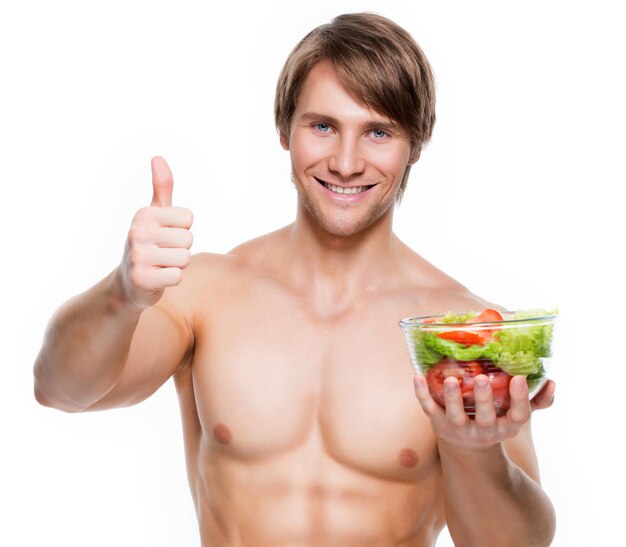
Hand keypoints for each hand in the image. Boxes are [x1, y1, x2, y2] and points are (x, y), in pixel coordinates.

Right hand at [119, 156, 193, 307]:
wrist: (128, 283)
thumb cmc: (148, 244)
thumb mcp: (154, 214)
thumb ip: (162, 187)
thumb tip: (158, 157)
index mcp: (144, 214)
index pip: (188, 218)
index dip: (182, 230)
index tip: (165, 236)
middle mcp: (137, 232)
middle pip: (188, 239)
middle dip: (180, 249)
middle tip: (163, 253)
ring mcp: (138, 256)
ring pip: (185, 258)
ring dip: (176, 265)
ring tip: (160, 264)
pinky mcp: (142, 278)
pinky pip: (177, 275)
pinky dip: (172, 279)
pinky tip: (158, 277)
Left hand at [413, 374, 554, 448]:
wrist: (467, 447)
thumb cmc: (495, 420)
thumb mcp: (515, 414)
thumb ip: (536, 399)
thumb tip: (551, 382)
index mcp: (506, 426)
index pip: (518, 415)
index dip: (520, 399)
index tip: (519, 378)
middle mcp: (484, 431)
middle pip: (485, 417)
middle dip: (484, 398)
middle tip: (481, 379)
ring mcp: (460, 429)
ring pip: (455, 415)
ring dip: (452, 397)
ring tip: (450, 379)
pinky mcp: (439, 424)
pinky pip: (430, 409)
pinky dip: (422, 394)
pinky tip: (417, 377)